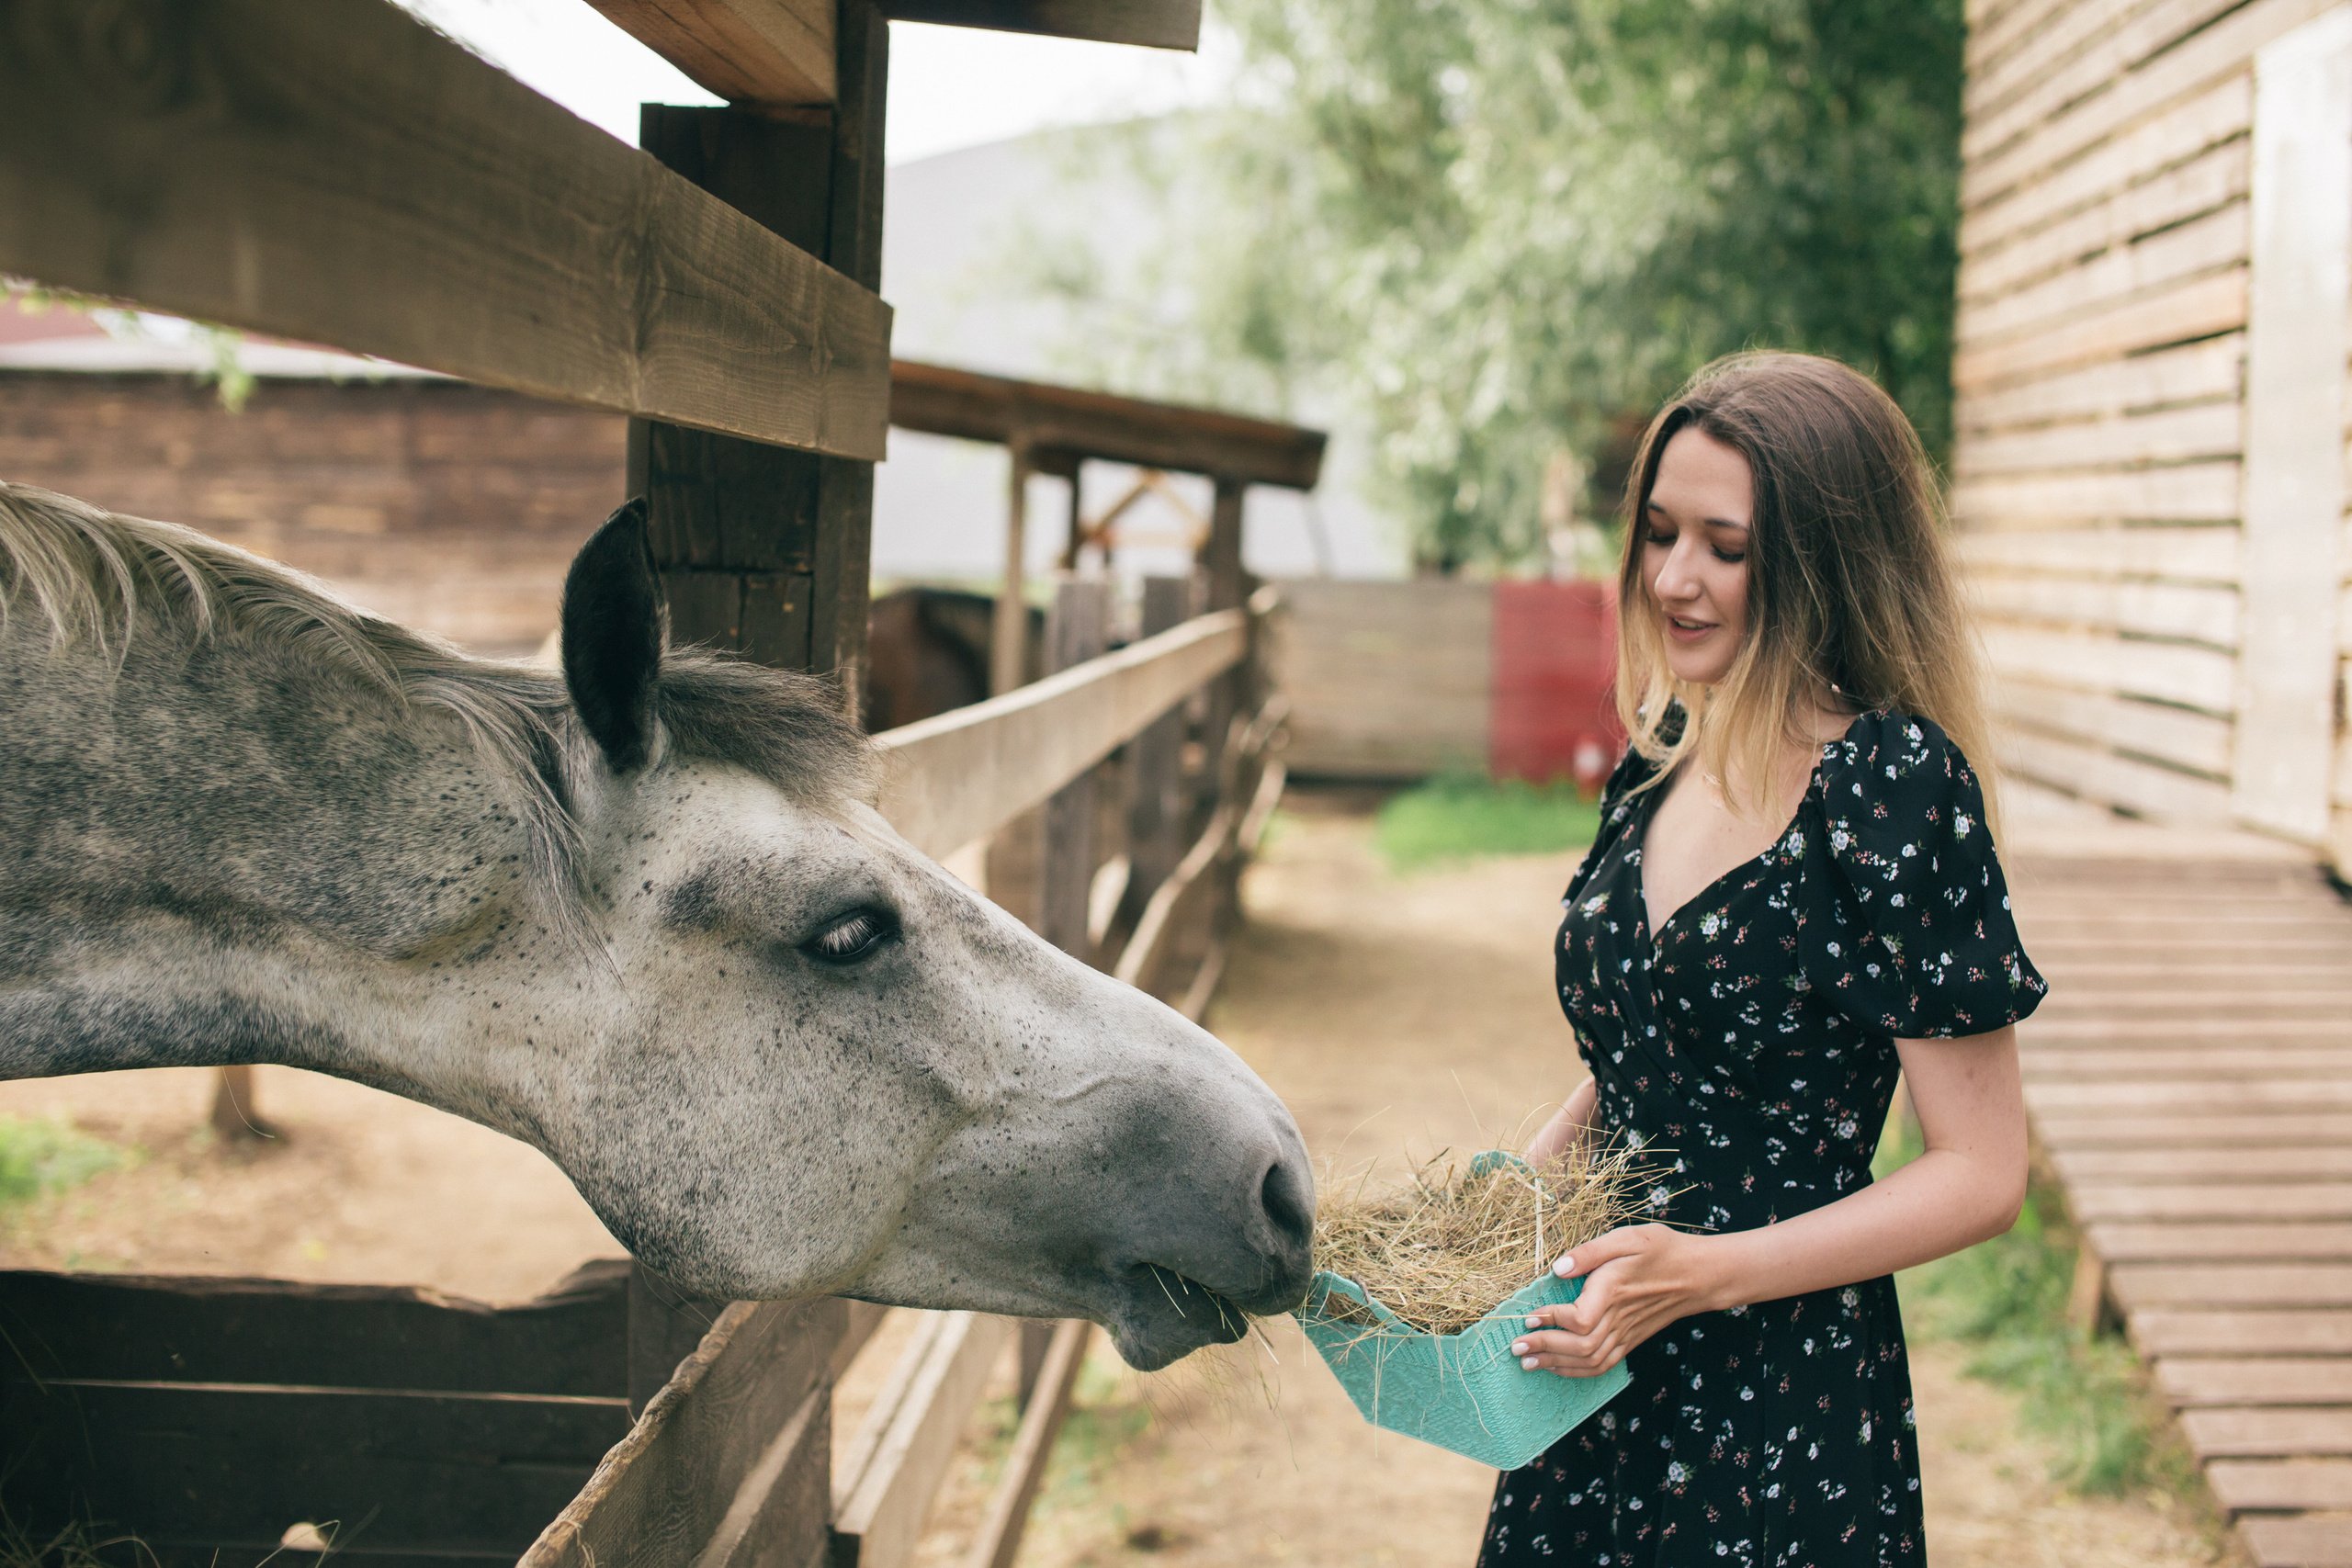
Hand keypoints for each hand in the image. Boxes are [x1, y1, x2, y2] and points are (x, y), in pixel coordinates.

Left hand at [1507, 1224, 1726, 1377]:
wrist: (1698, 1275)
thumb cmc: (1662, 1250)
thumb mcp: (1627, 1237)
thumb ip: (1590, 1252)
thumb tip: (1557, 1268)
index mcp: (1613, 1291)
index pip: (1578, 1320)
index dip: (1551, 1322)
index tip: (1529, 1317)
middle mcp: (1619, 1318)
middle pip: (1579, 1347)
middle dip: (1544, 1349)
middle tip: (1516, 1348)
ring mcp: (1626, 1334)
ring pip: (1590, 1361)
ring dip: (1556, 1364)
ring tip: (1528, 1362)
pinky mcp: (1630, 1341)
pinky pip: (1603, 1365)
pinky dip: (1577, 1371)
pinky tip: (1558, 1367)